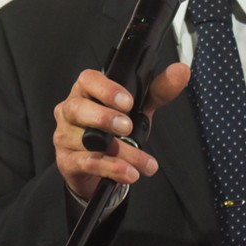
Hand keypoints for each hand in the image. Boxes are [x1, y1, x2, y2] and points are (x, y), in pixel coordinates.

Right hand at [52, 63, 189, 201]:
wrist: (97, 167)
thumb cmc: (114, 130)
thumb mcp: (138, 108)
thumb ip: (158, 91)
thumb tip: (181, 71)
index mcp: (85, 91)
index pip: (88, 80)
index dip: (105, 89)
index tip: (127, 101)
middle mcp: (70, 110)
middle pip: (78, 108)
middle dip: (104, 117)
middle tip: (127, 127)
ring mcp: (65, 136)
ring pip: (86, 141)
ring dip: (119, 152)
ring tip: (144, 162)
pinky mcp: (67, 161)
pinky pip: (86, 163)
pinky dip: (110, 169)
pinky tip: (129, 173)